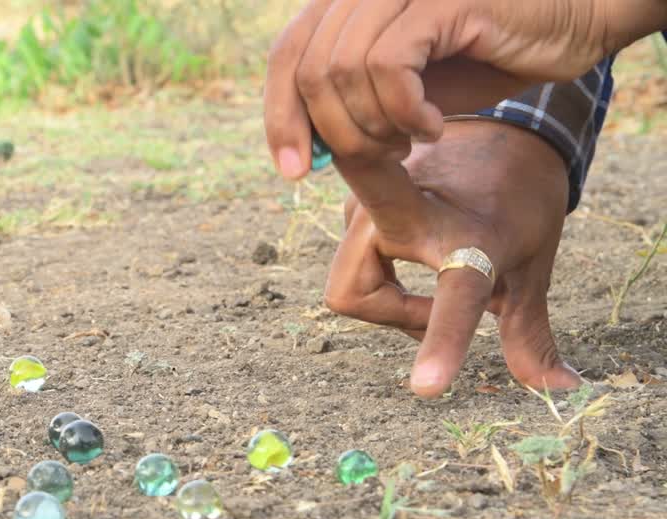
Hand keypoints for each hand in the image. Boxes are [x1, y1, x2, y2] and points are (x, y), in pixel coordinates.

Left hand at [263, 0, 666, 177]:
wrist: (568, 26)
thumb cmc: (485, 56)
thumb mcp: (403, 89)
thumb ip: (350, 104)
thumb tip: (300, 150)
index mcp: (348, 3)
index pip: (286, 56)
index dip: (280, 116)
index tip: (294, 172)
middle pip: (307, 69)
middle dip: (332, 133)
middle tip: (380, 158)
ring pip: (343, 70)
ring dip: (374, 126)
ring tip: (411, 141)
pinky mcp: (440, 0)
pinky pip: (390, 66)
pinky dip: (405, 112)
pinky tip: (434, 128)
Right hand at [325, 119, 581, 396]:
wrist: (504, 124)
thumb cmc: (522, 202)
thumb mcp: (534, 266)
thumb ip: (530, 332)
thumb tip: (560, 389)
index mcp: (470, 237)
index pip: (455, 299)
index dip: (441, 342)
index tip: (427, 388)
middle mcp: (410, 213)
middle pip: (357, 296)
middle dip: (389, 311)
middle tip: (433, 309)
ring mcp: (371, 201)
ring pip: (349, 284)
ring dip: (387, 301)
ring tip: (428, 287)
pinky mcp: (354, 199)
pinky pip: (350, 264)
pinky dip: (379, 277)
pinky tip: (411, 260)